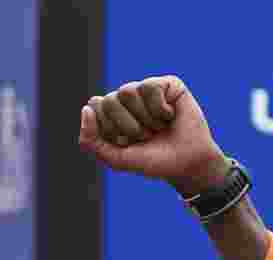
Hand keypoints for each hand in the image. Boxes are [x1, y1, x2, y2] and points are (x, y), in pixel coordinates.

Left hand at [78, 76, 229, 195]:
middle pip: (108, 100)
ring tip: (156, 127)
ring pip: (127, 90)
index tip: (125, 143)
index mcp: (109, 114)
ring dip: (143, 118)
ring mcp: (145, 89)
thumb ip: (91, 140)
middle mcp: (125, 99)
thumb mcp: (115, 158)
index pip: (94, 107)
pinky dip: (158, 109)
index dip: (109, 129)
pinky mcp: (167, 83)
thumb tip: (86, 107)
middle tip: (144, 136)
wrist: (186, 163)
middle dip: (126, 126)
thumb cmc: (151, 160)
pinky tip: (169, 116)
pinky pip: (150, 87)